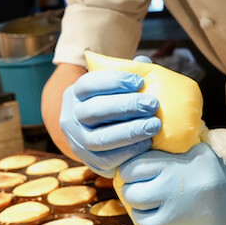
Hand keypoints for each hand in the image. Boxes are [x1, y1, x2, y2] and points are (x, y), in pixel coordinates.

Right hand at [59, 57, 159, 176]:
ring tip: (154, 125)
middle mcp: (71, 118)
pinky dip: (128, 152)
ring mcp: (77, 142)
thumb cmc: (117, 106)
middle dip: (126, 106)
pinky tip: (147, 143)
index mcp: (75, 95)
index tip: (139, 81)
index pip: (87, 84)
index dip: (113, 81)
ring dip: (129, 132)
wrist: (109, 140)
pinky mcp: (89, 162)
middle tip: (153, 104)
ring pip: (99, 138)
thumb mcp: (118, 89)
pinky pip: (106, 159)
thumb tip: (143, 62)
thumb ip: (130, 75)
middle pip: (93, 111)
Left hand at [117, 136, 225, 224]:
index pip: (131, 170)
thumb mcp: (189, 148)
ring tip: (156, 206)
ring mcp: (178, 218)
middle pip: (132, 195)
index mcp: (173, 166)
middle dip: (135, 192)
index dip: (131, 172)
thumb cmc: (210, 166)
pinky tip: (165, 221)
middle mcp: (173, 192)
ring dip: (143, 212)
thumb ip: (161, 152)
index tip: (138, 173)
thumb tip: (128, 150)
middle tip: (145, 190)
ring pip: (140, 218)